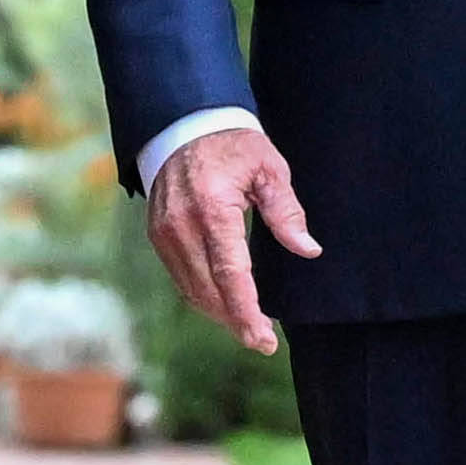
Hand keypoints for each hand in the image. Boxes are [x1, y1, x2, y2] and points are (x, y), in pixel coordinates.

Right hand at [144, 123, 320, 357]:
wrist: (184, 124)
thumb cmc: (232, 144)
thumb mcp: (269, 169)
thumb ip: (286, 212)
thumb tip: (308, 250)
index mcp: (211, 210)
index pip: (230, 276)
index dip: (247, 313)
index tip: (264, 340)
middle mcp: (181, 227)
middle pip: (209, 292)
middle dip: (236, 321)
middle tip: (263, 341)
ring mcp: (164, 234)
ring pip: (192, 291)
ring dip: (219, 313)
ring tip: (248, 325)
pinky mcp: (157, 236)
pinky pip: (180, 278)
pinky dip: (203, 296)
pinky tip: (224, 303)